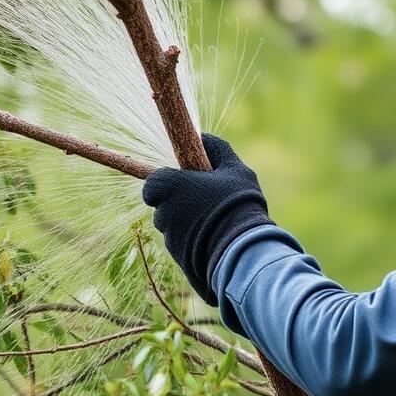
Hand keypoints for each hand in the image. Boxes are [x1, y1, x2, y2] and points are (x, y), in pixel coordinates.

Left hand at [142, 134, 271, 305]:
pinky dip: (193, 242)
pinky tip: (215, 240)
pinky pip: (182, 246)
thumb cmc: (237, 204)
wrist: (244, 250)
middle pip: (162, 207)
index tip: (185, 184)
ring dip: (186, 224)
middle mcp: (162, 213)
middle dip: (178, 204)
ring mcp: (169, 239)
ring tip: (214, 223)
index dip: (165, 184)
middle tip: (203, 203)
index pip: (152, 184)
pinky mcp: (178, 258)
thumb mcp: (235, 170)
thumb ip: (217, 150)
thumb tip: (204, 137)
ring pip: (172, 228)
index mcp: (168, 187)